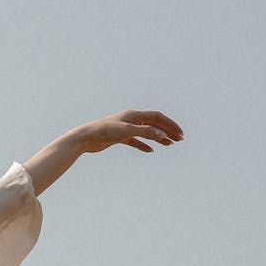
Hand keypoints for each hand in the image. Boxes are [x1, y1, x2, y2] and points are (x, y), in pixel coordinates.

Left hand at [70, 110, 184, 153]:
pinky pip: (135, 141)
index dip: (170, 124)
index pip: (157, 117)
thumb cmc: (104, 132)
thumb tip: (163, 135)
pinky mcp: (118, 138)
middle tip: (179, 140)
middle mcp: (130, 120)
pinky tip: (150, 151)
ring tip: (169, 145)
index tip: (180, 134)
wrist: (85, 138)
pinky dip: (144, 145)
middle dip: (167, 130)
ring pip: (146, 132)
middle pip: (153, 123)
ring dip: (158, 137)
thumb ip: (145, 132)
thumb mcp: (126, 132)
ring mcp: (125, 129)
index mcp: (134, 115)